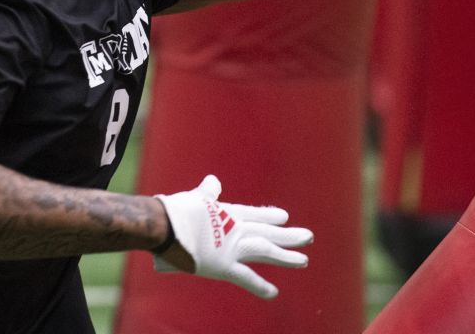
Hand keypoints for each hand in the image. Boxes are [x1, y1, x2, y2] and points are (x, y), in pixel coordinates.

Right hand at [153, 175, 312, 298]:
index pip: (256, 214)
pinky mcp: (224, 266)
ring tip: (304, 260)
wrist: (166, 225)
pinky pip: (246, 278)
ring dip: (286, 256)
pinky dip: (260, 286)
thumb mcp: (196, 197)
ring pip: (266, 251)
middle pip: (268, 232)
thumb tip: (214, 180)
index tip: (284, 217)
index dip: (270, 216)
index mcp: (229, 212)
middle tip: (308, 237)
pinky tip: (274, 293)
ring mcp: (233, 248)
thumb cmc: (176, 210)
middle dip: (289, 235)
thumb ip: (208, 192)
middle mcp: (237, 229)